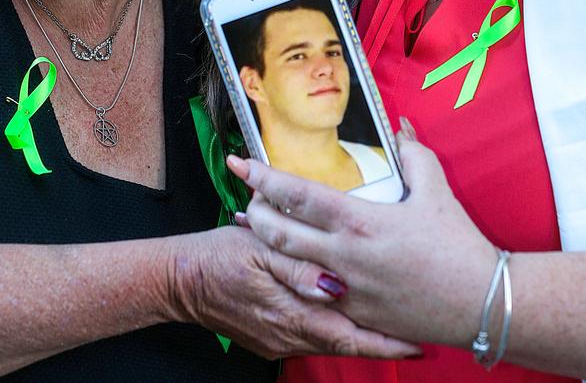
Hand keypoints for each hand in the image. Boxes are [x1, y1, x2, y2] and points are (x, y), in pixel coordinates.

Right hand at [169, 223, 421, 359]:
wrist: (180, 281)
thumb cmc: (219, 258)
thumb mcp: (256, 252)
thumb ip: (295, 268)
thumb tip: (332, 284)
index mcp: (289, 313)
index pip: (348, 335)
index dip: (385, 344)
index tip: (417, 345)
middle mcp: (288, 335)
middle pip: (345, 342)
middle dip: (382, 343)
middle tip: (417, 335)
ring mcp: (279, 339)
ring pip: (330, 339)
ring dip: (360, 334)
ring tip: (391, 321)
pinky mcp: (270, 336)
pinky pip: (310, 336)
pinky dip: (334, 327)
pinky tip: (344, 312)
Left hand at [228, 128, 496, 348]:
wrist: (481, 304)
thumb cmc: (459, 246)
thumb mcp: (436, 189)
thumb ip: (412, 154)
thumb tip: (399, 128)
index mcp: (358, 221)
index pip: (297, 194)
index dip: (264, 177)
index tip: (241, 163)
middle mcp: (343, 256)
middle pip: (278, 233)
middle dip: (253, 212)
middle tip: (246, 196)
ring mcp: (345, 289)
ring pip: (288, 266)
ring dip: (268, 243)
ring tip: (255, 226)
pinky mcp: (354, 315)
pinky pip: (312, 293)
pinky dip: (295, 275)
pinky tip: (291, 266)